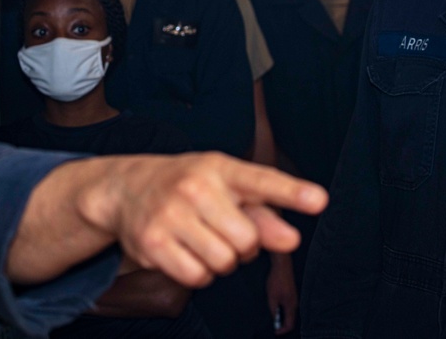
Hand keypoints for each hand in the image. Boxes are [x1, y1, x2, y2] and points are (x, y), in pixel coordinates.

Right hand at [90, 153, 327, 288]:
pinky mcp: (153, 243)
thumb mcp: (225, 188)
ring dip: (220, 261)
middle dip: (242, 245)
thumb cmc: (187, 187)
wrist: (126, 188)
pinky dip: (198, 273)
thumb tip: (290, 239)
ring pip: (223, 263)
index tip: (319, 200)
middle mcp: (194, 187)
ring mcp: (170, 215)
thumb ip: (263, 213)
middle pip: (246, 240)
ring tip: (202, 239)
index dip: (291, 192)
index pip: (261, 181)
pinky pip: (198, 277)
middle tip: (222, 230)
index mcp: (219, 168)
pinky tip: (185, 252)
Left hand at [267, 251, 297, 334]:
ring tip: (274, 317)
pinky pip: (289, 307)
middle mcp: (295, 303)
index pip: (290, 324)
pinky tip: (276, 307)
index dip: (282, 330)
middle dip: (282, 325)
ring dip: (283, 317)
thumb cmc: (277, 281)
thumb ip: (273, 310)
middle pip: (291, 320)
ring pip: (290, 313)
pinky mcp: (292, 293)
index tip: (275, 332)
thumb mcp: (272, 297)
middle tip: (273, 326)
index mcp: (291, 306)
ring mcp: (294, 298)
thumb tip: (274, 320)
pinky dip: (283, 310)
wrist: (282, 266)